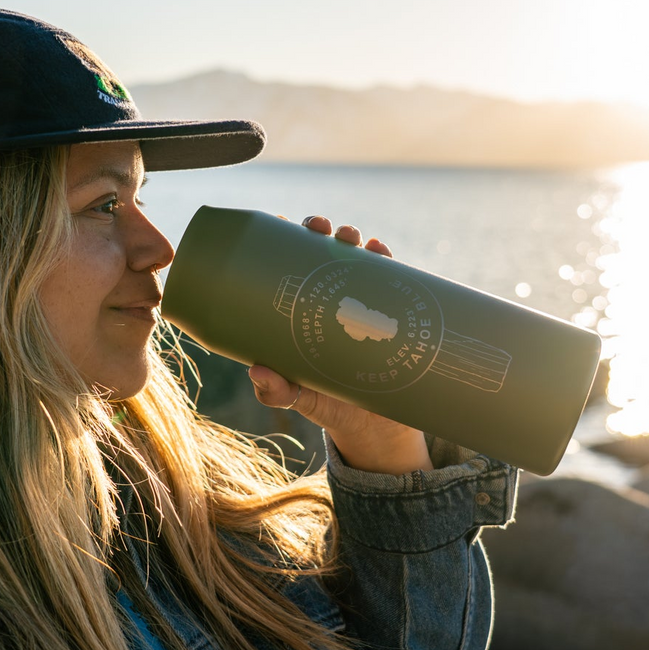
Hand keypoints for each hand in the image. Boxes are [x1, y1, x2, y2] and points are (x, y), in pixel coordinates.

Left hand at [247, 215, 432, 475]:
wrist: (375, 427)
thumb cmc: (326, 405)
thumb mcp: (298, 399)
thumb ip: (275, 391)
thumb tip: (257, 370)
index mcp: (300, 310)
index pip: (288, 265)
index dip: (283, 239)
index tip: (279, 221)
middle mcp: (330, 299)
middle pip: (322, 252)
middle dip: (321, 230)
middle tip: (321, 228)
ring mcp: (362, 303)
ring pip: (356, 258)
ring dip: (354, 239)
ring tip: (353, 239)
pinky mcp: (390, 314)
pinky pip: (391, 280)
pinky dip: (387, 261)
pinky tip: (383, 253)